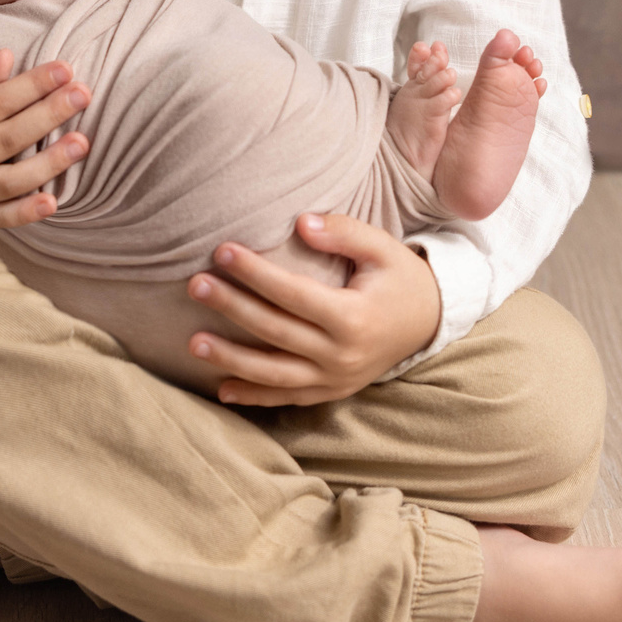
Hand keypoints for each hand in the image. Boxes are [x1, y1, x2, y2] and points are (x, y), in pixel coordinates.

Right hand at [0, 51, 88, 228]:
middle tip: (83, 94)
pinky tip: (54, 202)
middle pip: (7, 139)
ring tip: (82, 142)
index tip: (64, 69)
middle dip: (49, 115)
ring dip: (49, 164)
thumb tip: (8, 58)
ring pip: (8, 183)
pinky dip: (25, 213)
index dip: (31, 85)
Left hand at [183, 214, 442, 404]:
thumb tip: (300, 224)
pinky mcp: (331, 392)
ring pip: (274, 374)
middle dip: (233, 308)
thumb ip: (343, 233)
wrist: (429, 323)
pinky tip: (221, 389)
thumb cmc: (400, 278)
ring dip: (232, 359)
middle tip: (195, 285)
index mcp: (354, 317)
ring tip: (192, 343)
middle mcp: (342, 355)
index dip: (256, 273)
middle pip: (276, 331)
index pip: (293, 294)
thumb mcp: (382, 248)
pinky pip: (287, 398)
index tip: (223, 251)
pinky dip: (254, 396)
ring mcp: (336, 379)